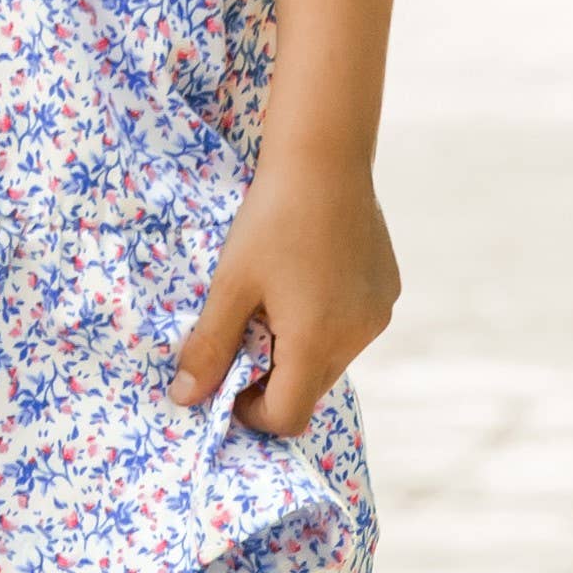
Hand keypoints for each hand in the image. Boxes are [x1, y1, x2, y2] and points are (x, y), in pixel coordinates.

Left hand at [170, 153, 399, 436]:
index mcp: (317, 344)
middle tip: (243, 330)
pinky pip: (352, 326)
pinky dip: (326, 320)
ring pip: (332, 356)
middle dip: (273, 376)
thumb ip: (209, 345)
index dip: (251, 412)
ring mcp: (378, 315)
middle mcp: (357, 339)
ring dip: (299, 346)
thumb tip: (184, 399)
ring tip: (273, 296)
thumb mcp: (231, 282)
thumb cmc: (270, 217)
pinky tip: (305, 275)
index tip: (226, 381)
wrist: (323, 156)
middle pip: (309, 387)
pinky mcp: (388, 291)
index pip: (287, 416)